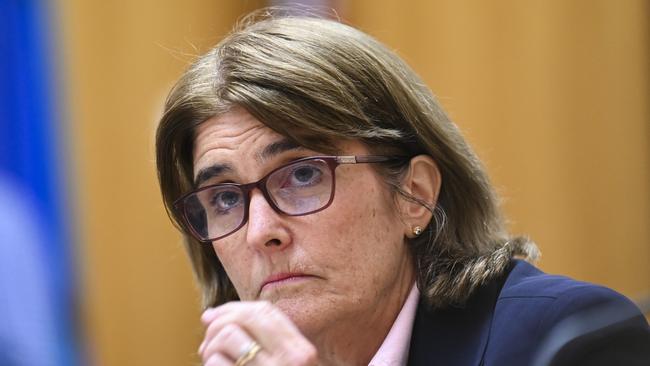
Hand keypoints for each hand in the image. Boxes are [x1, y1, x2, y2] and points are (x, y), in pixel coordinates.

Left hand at [198, 301, 317, 365]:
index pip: (266, 311)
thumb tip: (209, 315)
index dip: (234, 308)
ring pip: (228, 336)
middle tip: (207, 345)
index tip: (212, 315)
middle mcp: (291, 360)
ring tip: (213, 363)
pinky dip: (212, 365)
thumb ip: (261, 340)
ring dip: (211, 349)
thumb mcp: (285, 362)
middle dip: (218, 324)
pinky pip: (217, 363)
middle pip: (246, 317)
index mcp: (301, 350)